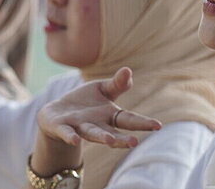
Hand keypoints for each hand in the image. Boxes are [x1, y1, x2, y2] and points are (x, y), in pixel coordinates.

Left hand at [36, 67, 161, 148]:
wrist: (55, 113)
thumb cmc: (84, 103)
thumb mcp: (102, 89)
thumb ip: (117, 84)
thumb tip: (128, 71)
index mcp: (110, 116)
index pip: (128, 119)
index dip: (143, 123)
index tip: (158, 126)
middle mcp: (97, 125)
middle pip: (112, 133)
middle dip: (122, 139)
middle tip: (134, 143)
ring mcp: (79, 127)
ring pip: (92, 134)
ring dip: (101, 138)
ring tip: (111, 142)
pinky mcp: (61, 127)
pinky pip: (66, 133)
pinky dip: (70, 136)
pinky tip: (75, 140)